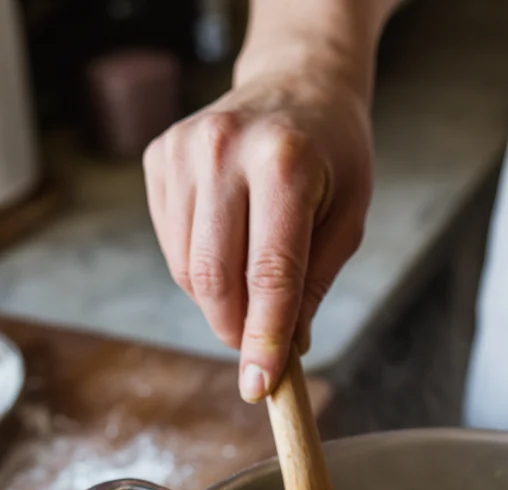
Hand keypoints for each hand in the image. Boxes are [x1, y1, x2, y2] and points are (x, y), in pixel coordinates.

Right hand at [143, 69, 371, 400]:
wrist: (297, 84)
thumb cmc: (334, 156)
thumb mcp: (348, 219)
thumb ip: (313, 285)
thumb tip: (285, 351)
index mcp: (284, 164)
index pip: (268, 274)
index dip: (264, 340)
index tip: (261, 387)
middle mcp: (223, 150)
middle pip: (215, 278)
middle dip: (237, 331)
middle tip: (259, 352)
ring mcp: (182, 151)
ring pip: (188, 270)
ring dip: (221, 303)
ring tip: (255, 284)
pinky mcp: (159, 158)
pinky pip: (173, 248)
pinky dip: (201, 271)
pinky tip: (230, 246)